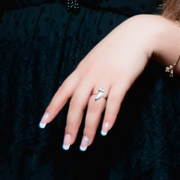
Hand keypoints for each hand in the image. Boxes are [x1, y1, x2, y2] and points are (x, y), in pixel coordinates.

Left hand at [39, 15, 162, 151]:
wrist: (136, 35)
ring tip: (86, 144)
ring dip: (89, 128)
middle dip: (71, 126)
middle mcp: (90, 75)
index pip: (62, 92)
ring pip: (94, 107)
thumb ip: (86, 76)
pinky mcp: (122, 80)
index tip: (43, 123)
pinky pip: (114, 102)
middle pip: (76, 104)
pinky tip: (106, 131)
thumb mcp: (94, 60)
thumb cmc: (115, 49)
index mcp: (81, 71)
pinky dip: (109, 118)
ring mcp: (106, 78)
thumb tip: (78, 94)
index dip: (52, 108)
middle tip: (68, 144)